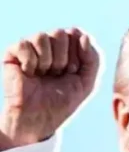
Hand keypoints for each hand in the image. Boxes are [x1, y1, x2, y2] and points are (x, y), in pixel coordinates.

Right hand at [1, 28, 99, 146]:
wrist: (40, 117)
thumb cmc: (63, 101)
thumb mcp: (87, 81)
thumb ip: (93, 58)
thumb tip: (83, 35)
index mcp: (67, 48)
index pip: (76, 34)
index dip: (78, 55)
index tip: (73, 71)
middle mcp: (49, 44)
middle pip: (60, 33)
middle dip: (63, 58)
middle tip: (57, 74)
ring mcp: (31, 47)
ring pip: (42, 36)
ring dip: (47, 61)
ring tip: (44, 74)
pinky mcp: (12, 53)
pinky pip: (24, 44)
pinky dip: (30, 62)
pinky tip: (29, 73)